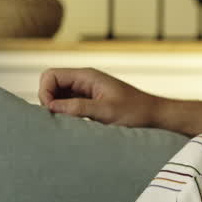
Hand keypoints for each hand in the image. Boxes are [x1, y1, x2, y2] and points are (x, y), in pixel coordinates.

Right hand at [38, 68, 158, 126]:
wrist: (156, 116)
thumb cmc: (136, 112)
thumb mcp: (106, 111)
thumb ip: (78, 107)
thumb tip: (50, 107)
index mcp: (87, 76)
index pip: (50, 75)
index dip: (45, 92)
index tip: (53, 111)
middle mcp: (84, 81)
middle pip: (51, 85)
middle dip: (49, 101)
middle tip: (60, 119)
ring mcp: (86, 92)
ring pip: (58, 97)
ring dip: (58, 109)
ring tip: (68, 124)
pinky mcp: (90, 103)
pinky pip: (68, 105)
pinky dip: (66, 114)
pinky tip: (74, 126)